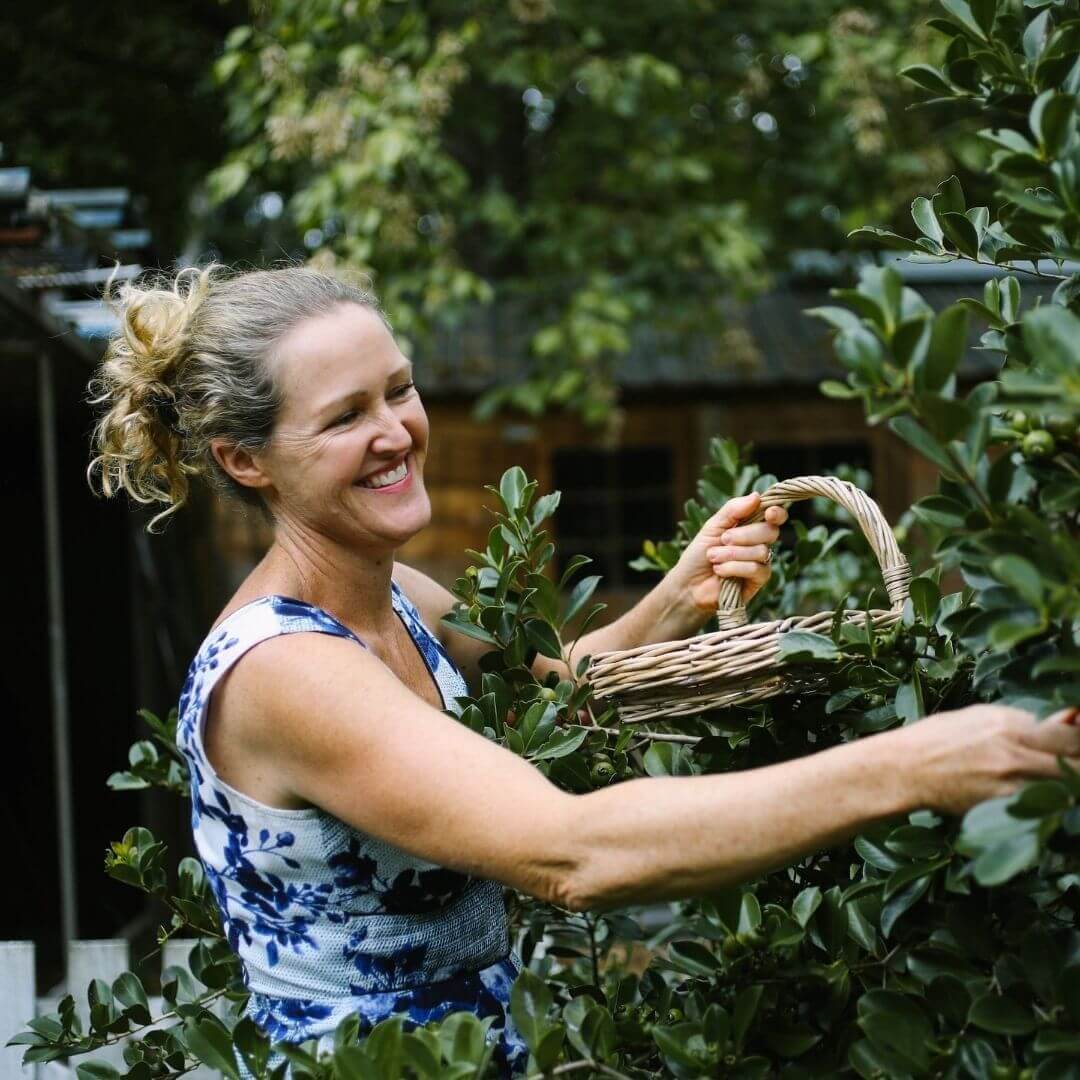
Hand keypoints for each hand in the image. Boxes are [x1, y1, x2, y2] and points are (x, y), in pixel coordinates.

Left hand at [671, 491, 787, 613]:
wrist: (687, 584)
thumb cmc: (699, 554)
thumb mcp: (713, 526)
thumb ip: (733, 510)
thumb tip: (757, 496)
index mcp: (751, 526)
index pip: (775, 516)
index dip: (777, 513)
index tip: (769, 513)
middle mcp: (759, 543)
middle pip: (770, 531)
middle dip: (744, 535)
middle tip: (723, 539)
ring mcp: (761, 563)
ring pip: (761, 551)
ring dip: (732, 553)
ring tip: (713, 558)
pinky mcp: (758, 582)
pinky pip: (756, 569)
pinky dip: (734, 567)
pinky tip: (720, 571)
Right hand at [905, 704, 1079, 815]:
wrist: (904, 769)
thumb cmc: (937, 738)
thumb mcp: (980, 717)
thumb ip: (1023, 721)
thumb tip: (1063, 721)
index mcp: (1010, 725)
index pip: (1073, 736)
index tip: (1077, 746)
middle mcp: (1015, 752)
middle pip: (1076, 765)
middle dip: (1079, 765)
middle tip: (1073, 766)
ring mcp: (1010, 783)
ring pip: (1064, 791)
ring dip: (1066, 787)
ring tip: (1060, 784)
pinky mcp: (1002, 809)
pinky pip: (1041, 809)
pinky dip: (1047, 806)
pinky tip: (1041, 803)